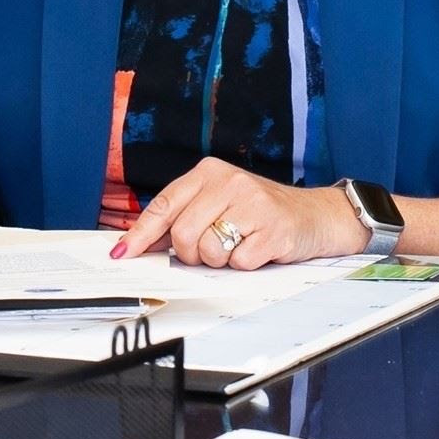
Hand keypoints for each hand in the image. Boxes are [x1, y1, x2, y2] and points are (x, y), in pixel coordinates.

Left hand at [113, 157, 369, 268]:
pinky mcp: (272, 229)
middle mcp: (229, 181)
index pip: (165, 204)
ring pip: (208, 251)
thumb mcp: (220, 202)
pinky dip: (244, 265)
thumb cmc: (261, 212)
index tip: (123, 253)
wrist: (316, 215)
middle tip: (211, 249)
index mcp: (210, 172)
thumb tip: (140, 243)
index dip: (141, 233)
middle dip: (191, 253)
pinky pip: (238, 263)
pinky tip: (258, 249)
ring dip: (219, 261)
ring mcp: (252, 204)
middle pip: (182, 234)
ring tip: (238, 246)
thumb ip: (184, 216)